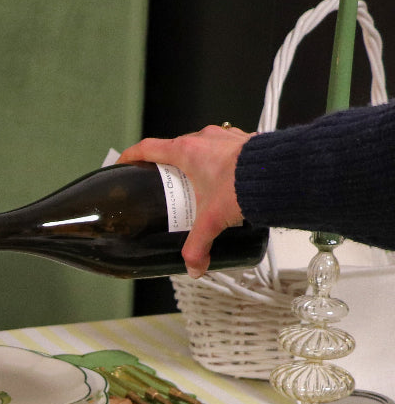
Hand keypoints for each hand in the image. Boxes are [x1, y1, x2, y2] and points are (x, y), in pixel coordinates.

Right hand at [118, 125, 249, 276]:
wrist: (281, 172)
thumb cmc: (245, 183)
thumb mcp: (212, 220)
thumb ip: (198, 246)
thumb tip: (193, 266)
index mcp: (186, 151)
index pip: (147, 148)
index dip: (131, 156)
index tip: (123, 163)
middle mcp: (204, 139)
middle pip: (173, 149)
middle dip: (167, 167)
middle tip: (166, 187)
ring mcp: (225, 137)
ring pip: (200, 148)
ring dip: (194, 164)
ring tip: (197, 186)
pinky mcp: (243, 141)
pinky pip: (222, 149)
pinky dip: (217, 163)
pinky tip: (223, 181)